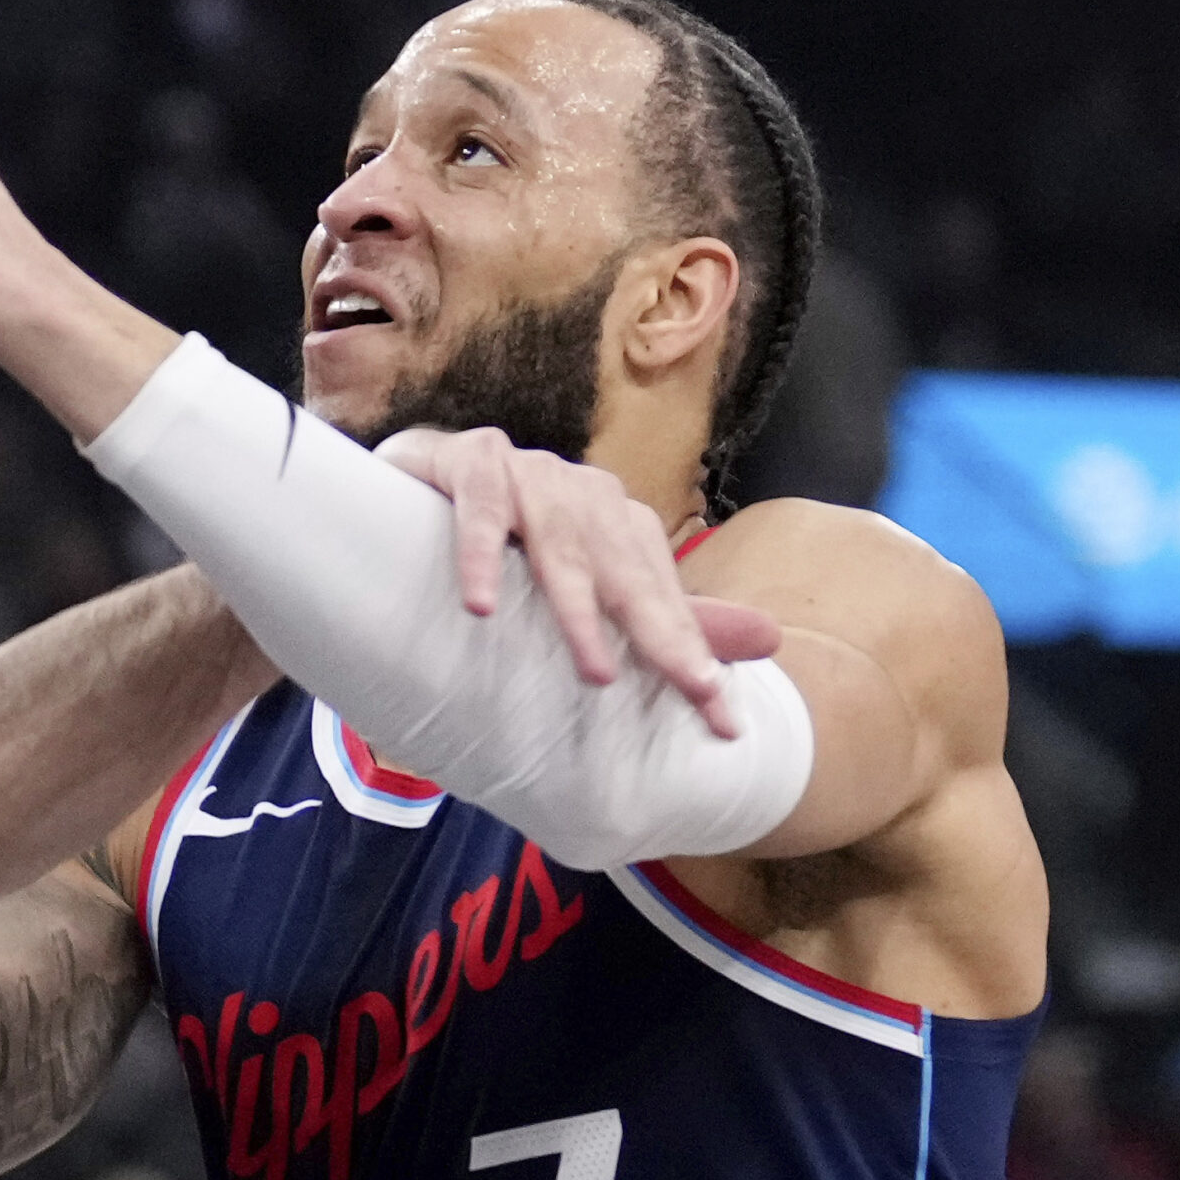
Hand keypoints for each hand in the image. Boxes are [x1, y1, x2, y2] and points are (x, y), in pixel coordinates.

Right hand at [375, 426, 782, 736]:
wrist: (407, 476)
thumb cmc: (499, 539)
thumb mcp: (582, 584)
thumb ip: (666, 614)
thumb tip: (771, 640)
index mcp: (614, 520)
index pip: (661, 593)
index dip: (691, 652)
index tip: (721, 721)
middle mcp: (579, 492)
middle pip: (624, 570)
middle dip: (661, 632)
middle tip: (692, 690)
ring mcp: (525, 471)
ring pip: (559, 544)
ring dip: (576, 609)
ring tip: (597, 672)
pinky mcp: (468, 459)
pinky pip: (479, 507)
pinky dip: (480, 554)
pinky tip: (480, 604)